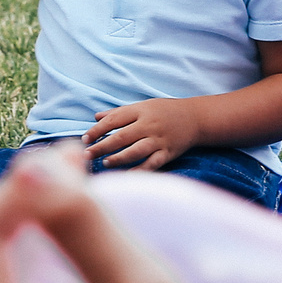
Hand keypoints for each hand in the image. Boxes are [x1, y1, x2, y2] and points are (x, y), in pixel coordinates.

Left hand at [84, 97, 204, 169]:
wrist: (195, 118)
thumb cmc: (165, 111)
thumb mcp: (143, 106)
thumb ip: (119, 112)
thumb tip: (96, 117)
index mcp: (141, 111)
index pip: (114, 120)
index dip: (98, 130)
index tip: (85, 139)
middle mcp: (149, 125)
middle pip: (121, 137)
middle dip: (102, 146)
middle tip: (87, 155)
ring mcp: (159, 140)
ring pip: (135, 151)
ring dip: (118, 158)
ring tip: (105, 163)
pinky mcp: (168, 152)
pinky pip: (152, 164)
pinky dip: (139, 171)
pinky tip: (127, 176)